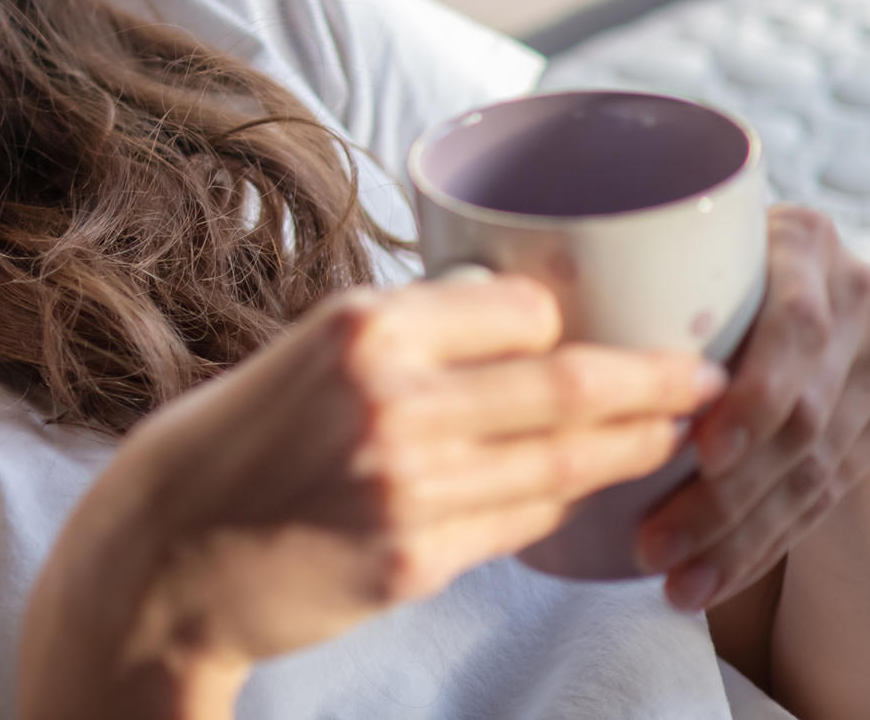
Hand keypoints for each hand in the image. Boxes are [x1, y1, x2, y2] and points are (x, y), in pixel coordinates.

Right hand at [18, 273, 720, 717]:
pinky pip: (517, 526)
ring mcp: (407, 489)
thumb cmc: (226, 445)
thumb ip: (394, 341)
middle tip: (708, 378)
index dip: (573, 315)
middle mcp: (390, 402)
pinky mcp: (414, 562)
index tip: (617, 314)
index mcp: (358, 331)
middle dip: (653, 382)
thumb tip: (505, 319)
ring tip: (673, 435)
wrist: (162, 555)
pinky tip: (577, 494)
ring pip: (560, 463)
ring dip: (629, 448)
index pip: (517, 307)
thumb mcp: (298, 357)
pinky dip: (554, 506)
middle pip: (565, 384)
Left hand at [634, 206, 869, 611]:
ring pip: (812, 471)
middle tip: (654, 542)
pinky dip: (758, 546)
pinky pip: (823, 499)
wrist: (805, 281)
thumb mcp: (668, 238)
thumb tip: (480, 290)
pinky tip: (707, 581)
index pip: (793, 325)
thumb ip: (609, 260)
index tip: (702, 450)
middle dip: (727, 494)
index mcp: (800, 243)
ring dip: (737, 535)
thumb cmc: (691, 253)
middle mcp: (854, 300)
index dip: (754, 395)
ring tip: (673, 576)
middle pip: (802, 416)